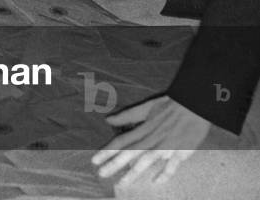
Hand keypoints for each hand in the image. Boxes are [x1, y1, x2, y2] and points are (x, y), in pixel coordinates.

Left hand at [92, 95, 210, 186]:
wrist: (193, 104)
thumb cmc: (169, 105)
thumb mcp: (146, 107)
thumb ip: (128, 115)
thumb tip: (108, 119)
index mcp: (143, 127)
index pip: (122, 141)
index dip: (107, 150)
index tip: (95, 160)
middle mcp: (152, 138)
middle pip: (130, 152)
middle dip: (114, 164)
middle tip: (101, 174)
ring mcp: (166, 146)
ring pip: (146, 161)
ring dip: (133, 172)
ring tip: (121, 183)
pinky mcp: (180, 151)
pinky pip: (171, 166)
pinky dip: (164, 174)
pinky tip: (155, 182)